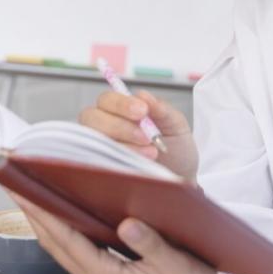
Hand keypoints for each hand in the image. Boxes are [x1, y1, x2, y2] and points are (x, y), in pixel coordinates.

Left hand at [15, 198, 269, 273]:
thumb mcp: (177, 265)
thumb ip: (151, 244)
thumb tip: (127, 223)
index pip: (66, 240)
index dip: (43, 214)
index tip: (24, 191)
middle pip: (55, 244)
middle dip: (34, 215)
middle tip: (16, 184)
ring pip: (62, 248)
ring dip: (45, 223)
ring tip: (32, 194)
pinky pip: (76, 251)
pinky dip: (63, 231)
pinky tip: (63, 214)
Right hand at [80, 90, 197, 179]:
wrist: (181, 178)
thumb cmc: (177, 149)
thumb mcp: (176, 126)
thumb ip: (162, 109)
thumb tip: (143, 95)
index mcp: (120, 111)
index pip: (107, 100)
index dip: (121, 104)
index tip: (142, 111)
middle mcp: (104, 127)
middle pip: (92, 117)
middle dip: (119, 125)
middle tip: (146, 136)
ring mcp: (100, 148)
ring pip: (95, 139)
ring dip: (123, 145)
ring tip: (151, 153)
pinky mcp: (102, 168)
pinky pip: (99, 162)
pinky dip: (118, 161)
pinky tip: (137, 164)